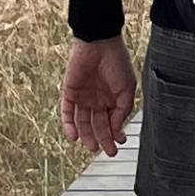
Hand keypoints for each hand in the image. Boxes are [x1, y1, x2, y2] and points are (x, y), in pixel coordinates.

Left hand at [61, 37, 134, 155]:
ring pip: (83, 122)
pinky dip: (69, 125)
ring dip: (87, 136)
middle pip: (98, 125)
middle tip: (108, 151)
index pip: (113, 121)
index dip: (116, 133)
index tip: (119, 143)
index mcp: (112, 98)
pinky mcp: (69, 92)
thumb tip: (116, 129)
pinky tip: (74, 137)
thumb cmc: (117, 62)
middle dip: (103, 139)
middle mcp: (97, 100)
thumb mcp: (127, 89)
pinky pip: (67, 112)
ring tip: (91, 147)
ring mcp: (83, 97)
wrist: (99, 44)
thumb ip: (122, 110)